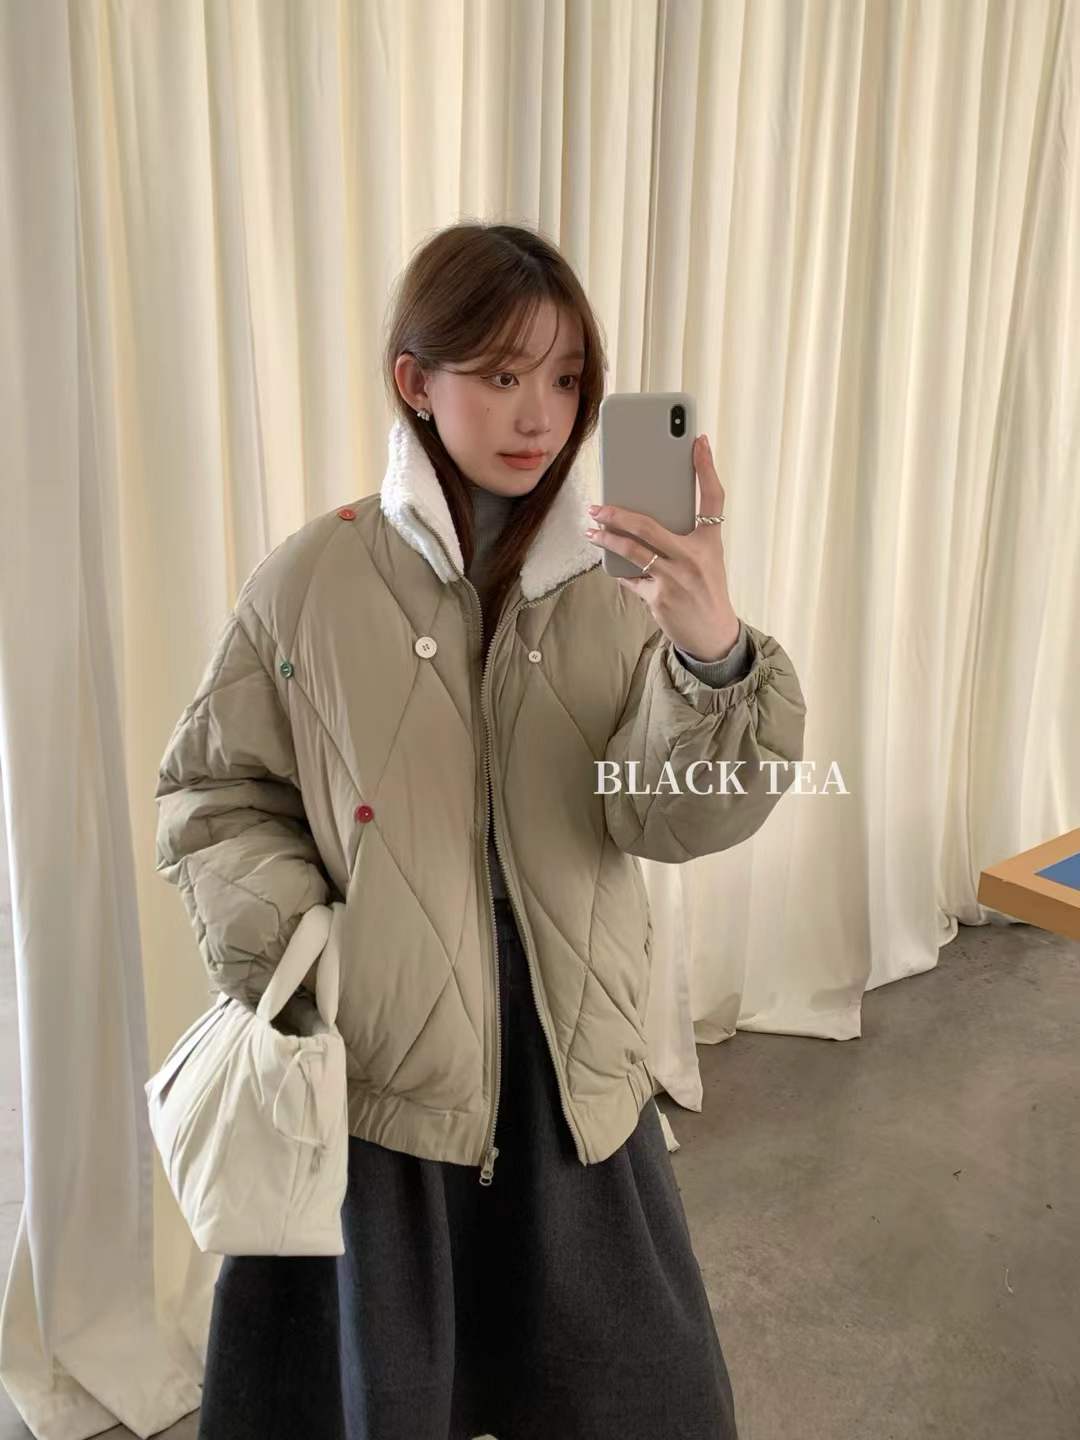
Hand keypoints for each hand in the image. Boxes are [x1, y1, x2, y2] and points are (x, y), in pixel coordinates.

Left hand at [584, 434, 739, 660]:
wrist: (714, 635)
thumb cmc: (705, 589)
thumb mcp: (705, 559)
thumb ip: (682, 538)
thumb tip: (642, 520)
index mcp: (710, 542)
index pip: (712, 497)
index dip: (706, 467)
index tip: (698, 440)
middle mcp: (694, 557)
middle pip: (650, 525)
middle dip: (618, 513)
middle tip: (598, 505)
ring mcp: (675, 578)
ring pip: (632, 551)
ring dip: (607, 539)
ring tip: (592, 530)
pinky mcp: (659, 598)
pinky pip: (631, 578)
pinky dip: (621, 571)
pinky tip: (611, 564)